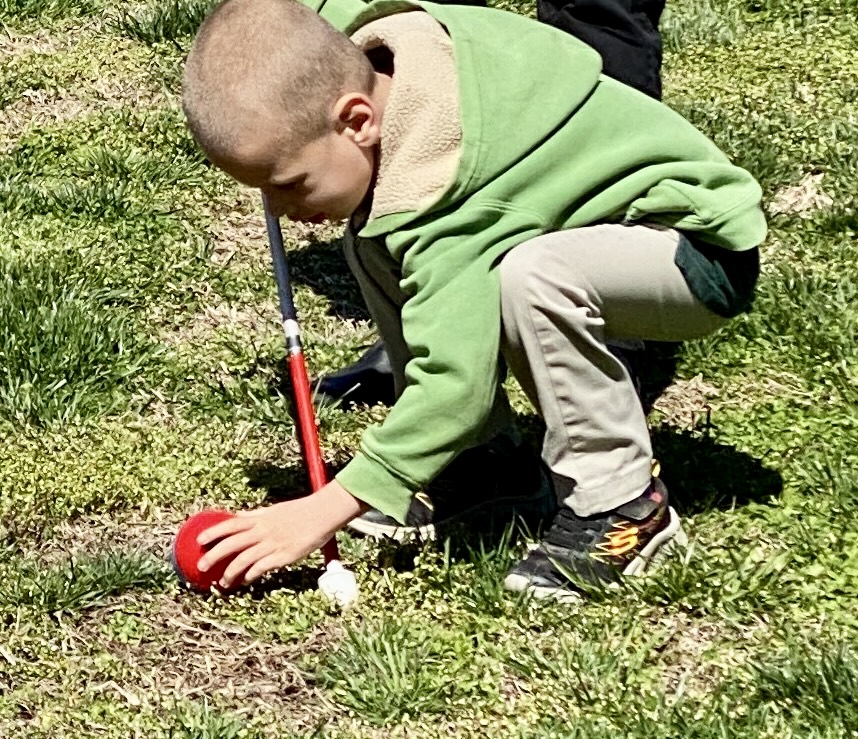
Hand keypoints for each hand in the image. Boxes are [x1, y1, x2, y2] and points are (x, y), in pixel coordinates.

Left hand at [196, 480, 366, 588]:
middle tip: (201, 566)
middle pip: (232, 544)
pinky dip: (251, 574)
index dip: (213, 532)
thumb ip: (256, 515)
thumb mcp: (275, 509)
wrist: (323, 514)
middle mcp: (264, 531)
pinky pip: (262, 567)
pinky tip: (245, 580)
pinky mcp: (284, 556)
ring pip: (244, 559)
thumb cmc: (300, 511)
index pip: (231, 524)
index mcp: (261, 518)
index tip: (199, 540)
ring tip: (223, 581)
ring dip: (230, 572)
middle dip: (214, 555)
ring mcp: (273, 544)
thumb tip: (239, 516)